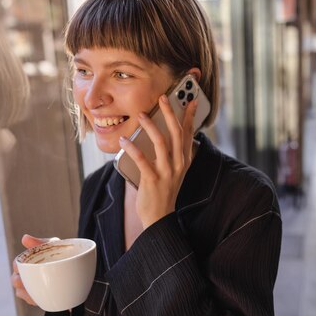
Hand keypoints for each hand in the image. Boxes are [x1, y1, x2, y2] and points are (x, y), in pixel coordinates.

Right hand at [11, 234, 58, 305]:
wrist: (78, 267)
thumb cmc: (62, 253)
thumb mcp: (53, 246)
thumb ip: (40, 243)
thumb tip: (24, 238)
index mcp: (29, 260)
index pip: (17, 264)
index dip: (17, 266)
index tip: (20, 267)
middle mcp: (27, 274)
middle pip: (15, 280)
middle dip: (18, 282)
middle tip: (24, 281)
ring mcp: (32, 286)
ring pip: (21, 292)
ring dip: (25, 293)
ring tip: (35, 290)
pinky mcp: (39, 296)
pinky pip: (32, 300)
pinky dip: (34, 299)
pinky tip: (41, 297)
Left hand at [119, 95, 197, 227]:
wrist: (159, 218)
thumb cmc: (163, 192)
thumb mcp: (172, 171)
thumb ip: (170, 154)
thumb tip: (158, 133)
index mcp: (184, 160)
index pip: (189, 134)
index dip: (191, 116)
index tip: (191, 100)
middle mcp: (179, 164)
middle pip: (177, 133)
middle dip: (170, 113)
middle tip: (163, 98)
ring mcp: (167, 172)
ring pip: (162, 143)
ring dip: (150, 126)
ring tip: (140, 114)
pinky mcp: (153, 180)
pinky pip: (142, 159)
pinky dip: (132, 148)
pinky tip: (124, 139)